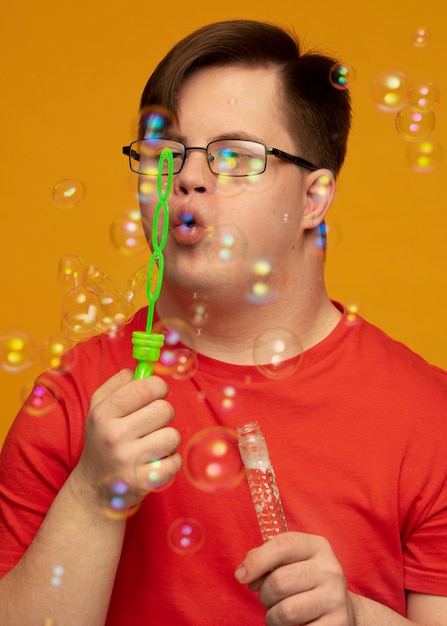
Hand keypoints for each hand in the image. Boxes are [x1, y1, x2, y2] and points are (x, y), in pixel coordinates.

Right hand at [73, 369, 180, 509]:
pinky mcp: (141, 482)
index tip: (158, 393)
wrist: (93, 489)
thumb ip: (116, 384)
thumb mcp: (98, 409)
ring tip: (151, 445)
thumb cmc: (102, 441)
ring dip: (167, 439)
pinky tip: (154, 463)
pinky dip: (170, 461)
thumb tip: (139, 369)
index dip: (159, 387)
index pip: (145, 387)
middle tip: (152, 423)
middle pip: (164, 410)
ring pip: (172, 435)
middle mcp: (113, 436)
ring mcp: (127, 461)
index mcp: (103, 414)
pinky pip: (175, 461)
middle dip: (164, 414)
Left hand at [235, 532, 355, 625]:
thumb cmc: (306, 582)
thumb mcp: (293, 561)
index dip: (256, 561)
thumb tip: (244, 571)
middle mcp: (329, 569)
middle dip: (264, 594)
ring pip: (286, 611)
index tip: (240, 576)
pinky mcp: (336, 624)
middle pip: (279, 581)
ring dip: (273, 617)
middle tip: (268, 598)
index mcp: (317, 546)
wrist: (341, 609)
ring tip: (280, 614)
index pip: (282, 546)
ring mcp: (335, 598)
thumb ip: (268, 558)